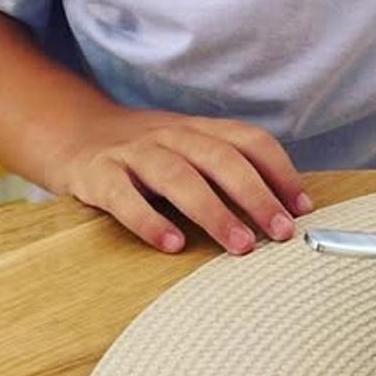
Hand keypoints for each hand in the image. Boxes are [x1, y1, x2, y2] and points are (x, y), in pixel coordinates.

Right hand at [55, 109, 312, 255]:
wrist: (72, 134)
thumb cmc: (146, 155)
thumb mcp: (187, 151)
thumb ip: (226, 172)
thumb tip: (285, 211)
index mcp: (198, 130)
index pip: (248, 139)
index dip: (279, 171)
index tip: (302, 207)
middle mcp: (170, 135)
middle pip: (220, 158)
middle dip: (255, 195)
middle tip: (280, 232)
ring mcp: (133, 153)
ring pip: (178, 176)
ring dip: (214, 211)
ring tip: (240, 245)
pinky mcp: (98, 174)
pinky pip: (125, 196)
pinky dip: (149, 220)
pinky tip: (172, 245)